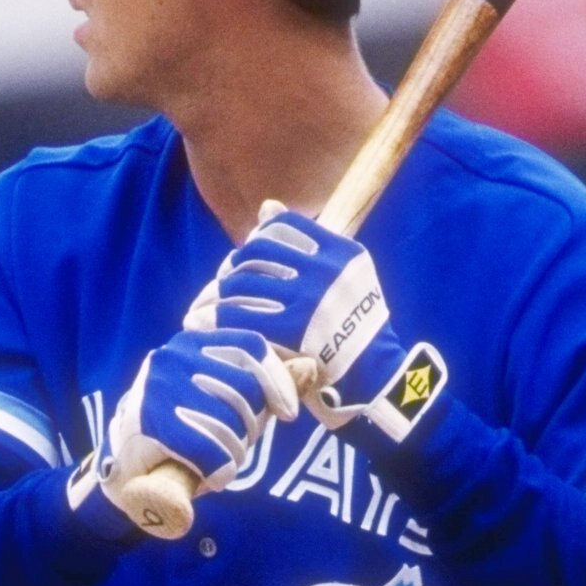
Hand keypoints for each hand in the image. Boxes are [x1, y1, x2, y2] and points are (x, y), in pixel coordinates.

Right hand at [90, 326, 300, 513]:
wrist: (128, 465)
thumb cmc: (189, 427)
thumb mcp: (231, 400)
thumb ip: (269, 383)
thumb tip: (312, 365)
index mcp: (196, 341)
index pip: (251, 346)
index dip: (278, 380)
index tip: (289, 412)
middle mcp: (174, 355)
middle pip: (243, 388)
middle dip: (250, 426)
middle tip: (236, 445)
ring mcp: (157, 387)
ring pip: (227, 422)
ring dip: (234, 453)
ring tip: (221, 461)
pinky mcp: (148, 422)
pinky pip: (205, 448)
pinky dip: (217, 469)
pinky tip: (212, 476)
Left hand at [187, 202, 447, 441]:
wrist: (371, 379)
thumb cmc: (352, 327)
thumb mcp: (344, 276)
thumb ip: (307, 243)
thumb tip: (267, 206)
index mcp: (341, 252)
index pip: (282, 226)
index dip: (257, 239)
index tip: (249, 258)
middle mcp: (327, 270)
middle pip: (256, 254)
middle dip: (234, 269)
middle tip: (224, 285)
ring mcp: (311, 300)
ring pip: (243, 283)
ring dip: (221, 295)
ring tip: (214, 307)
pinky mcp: (294, 330)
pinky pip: (241, 315)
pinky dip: (221, 319)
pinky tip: (213, 325)